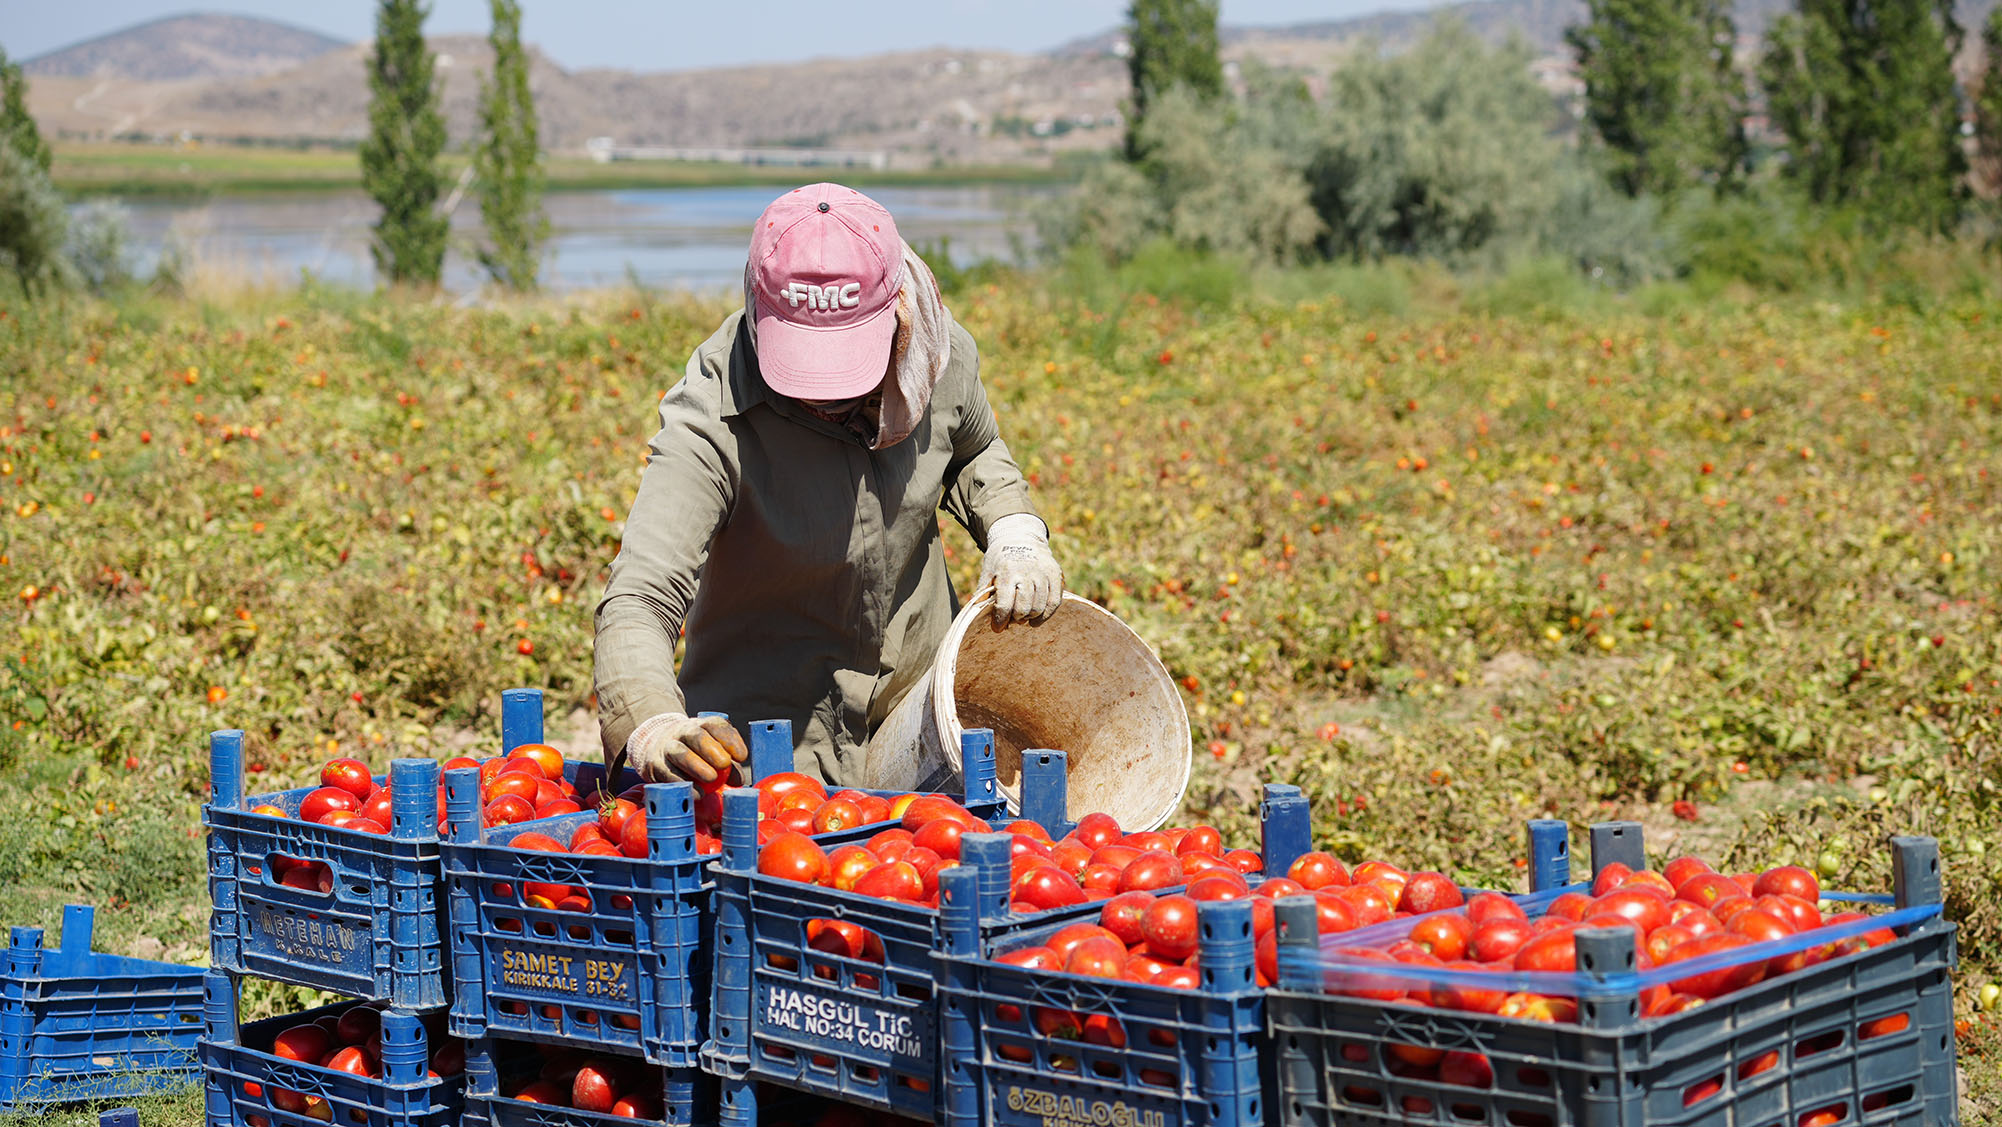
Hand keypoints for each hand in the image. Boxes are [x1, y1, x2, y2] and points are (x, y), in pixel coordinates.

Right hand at [624, 712, 747, 783]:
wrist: (656, 746)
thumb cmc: (695, 752)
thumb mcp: (712, 751)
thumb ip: (728, 766)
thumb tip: (738, 781)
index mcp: (702, 725)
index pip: (716, 725)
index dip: (730, 739)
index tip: (742, 756)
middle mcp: (682, 732)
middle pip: (696, 735)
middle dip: (711, 749)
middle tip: (724, 763)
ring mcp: (667, 746)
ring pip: (679, 753)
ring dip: (696, 766)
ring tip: (712, 778)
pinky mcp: (654, 764)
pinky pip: (668, 773)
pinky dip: (683, 783)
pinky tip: (697, 793)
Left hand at [978, 513, 1062, 625]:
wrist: (1020, 537)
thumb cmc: (1000, 559)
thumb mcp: (988, 572)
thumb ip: (984, 594)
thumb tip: (980, 618)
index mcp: (1007, 571)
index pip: (1004, 604)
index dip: (1000, 620)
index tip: (997, 628)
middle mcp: (1027, 571)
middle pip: (1023, 608)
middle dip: (1015, 619)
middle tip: (1011, 619)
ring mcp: (1043, 573)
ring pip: (1039, 607)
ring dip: (1029, 617)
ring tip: (1022, 616)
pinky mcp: (1055, 574)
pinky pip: (1054, 602)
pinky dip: (1045, 615)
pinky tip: (1036, 619)